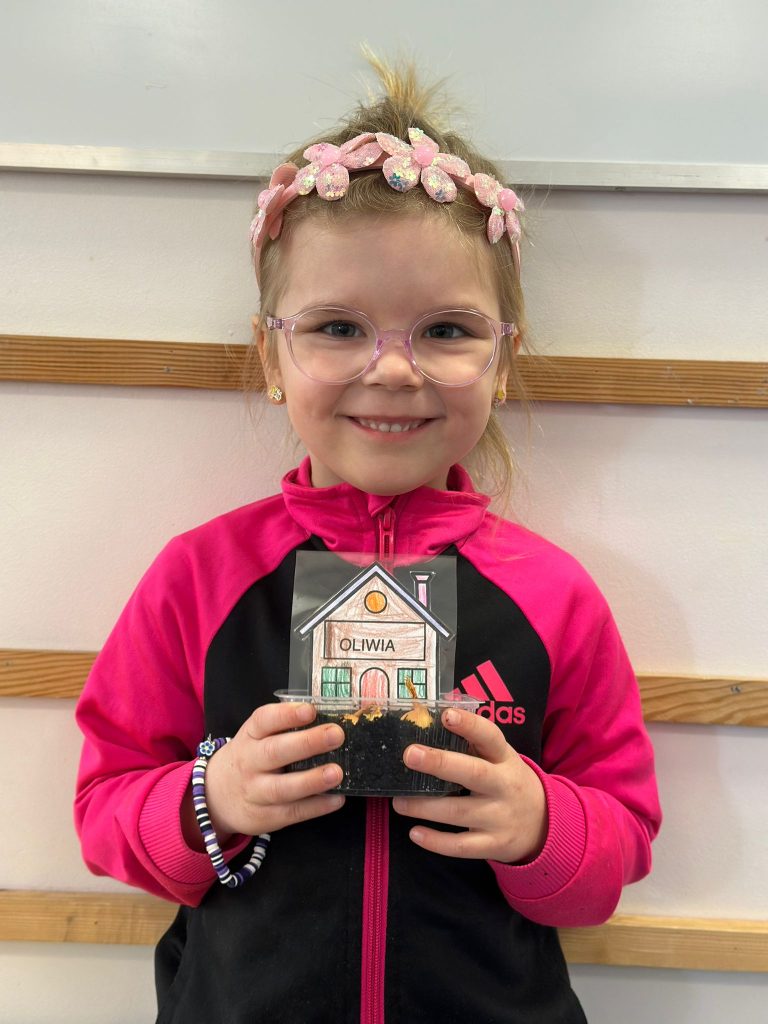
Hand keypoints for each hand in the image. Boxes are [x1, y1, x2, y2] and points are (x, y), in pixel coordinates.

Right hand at [189, 702, 345, 843]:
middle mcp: (249, 763)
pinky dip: (316, 806)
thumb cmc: (250, 758)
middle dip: (307, 743)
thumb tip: (330, 719)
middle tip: (336, 735)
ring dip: (312, 780)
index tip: (311, 710)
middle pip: (275, 752)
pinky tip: (337, 798)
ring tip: (337, 772)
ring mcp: (255, 792)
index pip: (264, 720)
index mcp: (250, 736)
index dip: (287, 714)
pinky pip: (292, 812)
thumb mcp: (256, 737)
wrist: (214, 796)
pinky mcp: (265, 817)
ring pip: (282, 788)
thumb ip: (284, 728)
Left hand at [392, 708, 547, 862]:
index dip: (469, 725)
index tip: (447, 715)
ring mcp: (499, 817)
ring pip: (459, 812)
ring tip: (399, 801)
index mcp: (504, 758)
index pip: (490, 736)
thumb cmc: (507, 781)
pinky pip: (461, 846)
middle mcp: (503, 786)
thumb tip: (428, 723)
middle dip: (440, 764)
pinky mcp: (493, 844)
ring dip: (425, 807)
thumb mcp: (499, 758)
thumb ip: (472, 744)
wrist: (543, 824)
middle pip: (473, 773)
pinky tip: (415, 833)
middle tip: (410, 755)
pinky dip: (436, 842)